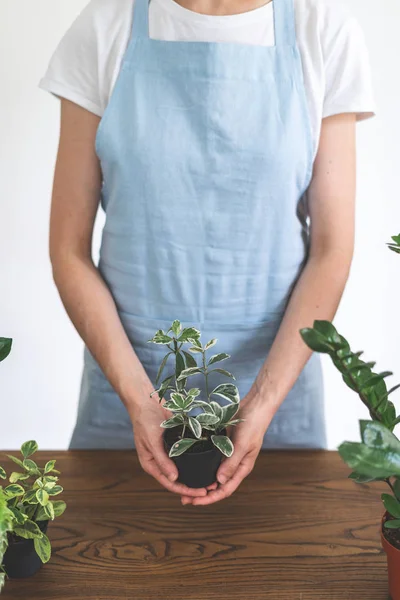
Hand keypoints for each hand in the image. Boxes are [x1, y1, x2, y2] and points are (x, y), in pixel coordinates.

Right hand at [130, 394, 212, 497]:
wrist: (146, 401)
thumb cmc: (145, 421)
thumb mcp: (152, 441)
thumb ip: (162, 460)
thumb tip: (174, 479)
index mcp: (151, 465)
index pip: (170, 484)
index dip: (186, 490)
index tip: (202, 493)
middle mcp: (160, 461)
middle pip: (178, 479)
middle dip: (193, 486)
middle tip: (211, 489)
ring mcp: (167, 452)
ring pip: (183, 469)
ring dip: (195, 474)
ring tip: (211, 479)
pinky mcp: (175, 443)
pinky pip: (185, 456)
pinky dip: (195, 460)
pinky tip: (206, 463)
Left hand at [180, 388, 272, 505]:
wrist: (255, 405)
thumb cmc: (253, 426)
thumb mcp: (243, 445)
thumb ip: (231, 463)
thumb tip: (219, 482)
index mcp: (242, 468)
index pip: (224, 490)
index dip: (209, 498)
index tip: (194, 502)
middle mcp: (234, 464)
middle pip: (216, 484)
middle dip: (201, 493)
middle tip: (183, 497)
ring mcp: (227, 454)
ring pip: (211, 471)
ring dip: (199, 478)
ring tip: (183, 484)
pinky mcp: (222, 444)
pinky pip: (209, 457)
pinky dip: (200, 462)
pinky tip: (189, 463)